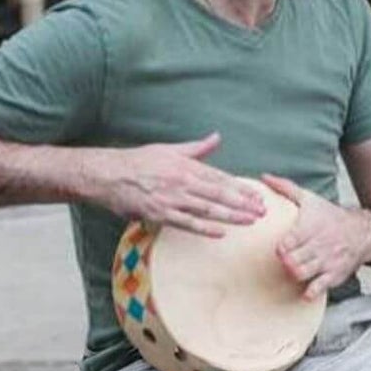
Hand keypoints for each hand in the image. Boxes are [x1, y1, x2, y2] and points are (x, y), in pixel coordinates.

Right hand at [95, 133, 266, 235]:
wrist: (108, 174)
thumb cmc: (139, 161)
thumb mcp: (170, 149)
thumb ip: (197, 148)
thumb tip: (217, 137)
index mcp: (187, 166)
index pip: (220, 178)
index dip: (241, 187)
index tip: (257, 195)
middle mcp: (183, 181)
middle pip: (219, 194)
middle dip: (243, 203)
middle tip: (262, 211)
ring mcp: (172, 199)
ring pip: (207, 209)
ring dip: (231, 216)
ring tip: (250, 221)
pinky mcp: (159, 214)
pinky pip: (186, 223)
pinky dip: (204, 228)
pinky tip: (221, 233)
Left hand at [261, 174, 370, 299]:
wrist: (362, 231)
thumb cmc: (331, 216)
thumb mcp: (310, 199)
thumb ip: (285, 189)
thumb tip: (265, 177)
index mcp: (310, 227)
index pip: (288, 243)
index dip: (281, 248)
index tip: (281, 247)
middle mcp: (319, 245)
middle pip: (292, 261)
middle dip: (286, 261)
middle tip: (286, 259)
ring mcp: (326, 261)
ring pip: (301, 273)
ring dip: (294, 273)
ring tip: (294, 268)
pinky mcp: (334, 275)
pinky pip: (318, 288)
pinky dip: (309, 291)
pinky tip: (305, 288)